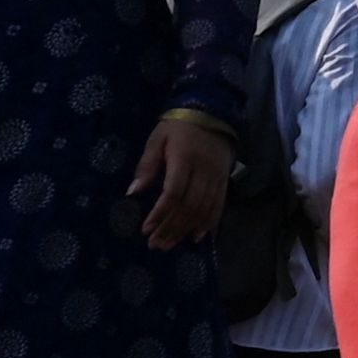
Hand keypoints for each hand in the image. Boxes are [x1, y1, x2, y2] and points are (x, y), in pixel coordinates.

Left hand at [128, 116, 231, 248]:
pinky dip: (208, 223)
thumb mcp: (157, 140)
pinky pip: (218, 206)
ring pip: (203, 209)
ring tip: (169, 244)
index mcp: (184, 159)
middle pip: (188, 206)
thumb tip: (133, 192)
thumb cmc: (178, 128)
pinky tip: (196, 236)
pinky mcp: (224, 180)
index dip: (160, 213)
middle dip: (171, 227)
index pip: (174, 193)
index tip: (146, 229)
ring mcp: (217, 177)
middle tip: (155, 244)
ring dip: (185, 229)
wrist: (213, 113)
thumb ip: (147, 166)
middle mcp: (203, 171)